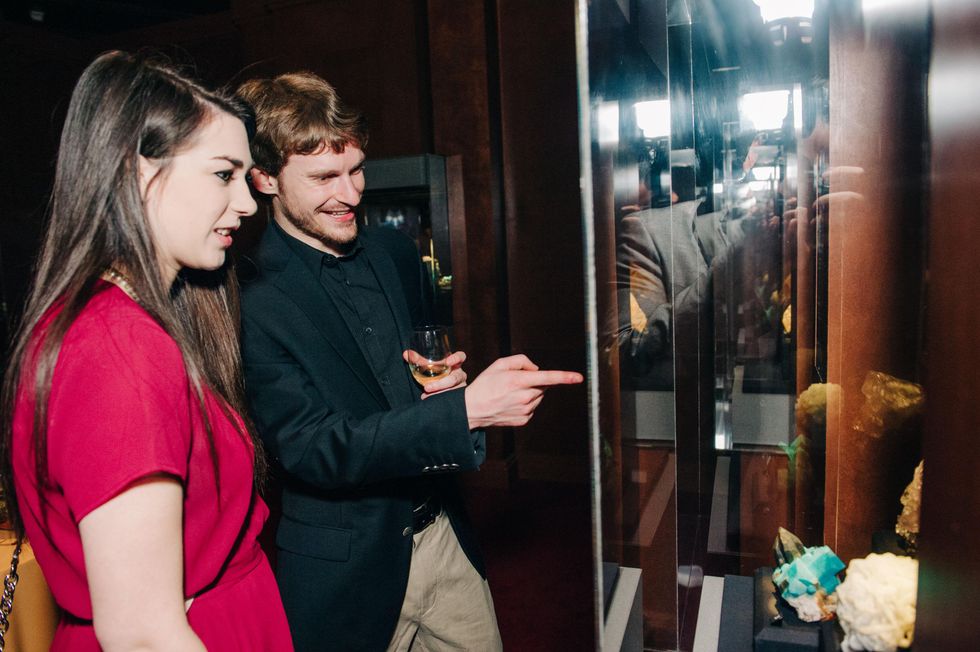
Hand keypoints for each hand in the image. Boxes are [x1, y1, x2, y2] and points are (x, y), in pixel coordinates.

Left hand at [403, 349, 467, 397]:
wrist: (438, 387)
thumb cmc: (435, 372)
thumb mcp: (428, 365)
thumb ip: (418, 359)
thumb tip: (405, 353)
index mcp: (454, 363)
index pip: (461, 357)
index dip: (457, 358)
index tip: (448, 362)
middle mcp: (459, 374)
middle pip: (455, 378)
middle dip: (441, 384)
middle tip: (427, 387)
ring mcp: (460, 386)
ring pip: (453, 391)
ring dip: (439, 393)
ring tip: (426, 396)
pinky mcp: (458, 397)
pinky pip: (450, 399)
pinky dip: (439, 399)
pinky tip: (429, 400)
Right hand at [464, 354, 583, 429]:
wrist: (472, 409)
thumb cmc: (485, 384)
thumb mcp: (500, 364)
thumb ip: (522, 360)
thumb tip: (537, 369)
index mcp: (519, 381)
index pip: (547, 377)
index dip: (565, 377)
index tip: (579, 378)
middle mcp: (525, 397)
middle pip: (543, 385)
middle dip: (535, 381)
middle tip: (516, 381)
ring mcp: (525, 410)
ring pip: (539, 396)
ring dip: (531, 392)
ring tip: (510, 393)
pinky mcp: (524, 419)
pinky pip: (533, 407)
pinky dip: (526, 403)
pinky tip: (511, 403)